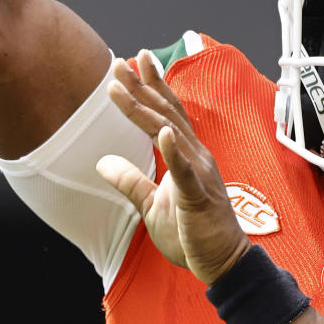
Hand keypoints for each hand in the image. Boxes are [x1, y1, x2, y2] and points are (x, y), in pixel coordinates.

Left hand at [96, 53, 251, 284]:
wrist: (221, 262)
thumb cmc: (192, 233)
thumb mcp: (151, 205)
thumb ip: (130, 181)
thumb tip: (102, 162)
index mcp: (187, 156)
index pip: (167, 114)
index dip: (151, 87)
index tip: (133, 62)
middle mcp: (196, 156)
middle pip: (167, 113)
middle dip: (144, 85)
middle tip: (122, 61)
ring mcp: (199, 173)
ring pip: (170, 133)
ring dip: (146, 108)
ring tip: (123, 86)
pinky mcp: (198, 196)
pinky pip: (185, 170)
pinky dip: (174, 150)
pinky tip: (163, 132)